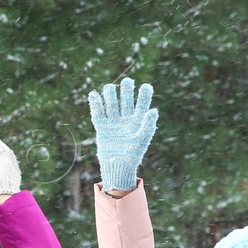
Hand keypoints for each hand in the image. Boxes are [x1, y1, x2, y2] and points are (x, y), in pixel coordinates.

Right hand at [88, 77, 158, 192]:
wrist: (117, 166)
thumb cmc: (133, 155)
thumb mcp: (142, 139)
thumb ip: (148, 125)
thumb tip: (153, 110)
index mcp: (138, 120)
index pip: (142, 104)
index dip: (144, 95)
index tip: (146, 86)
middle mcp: (126, 118)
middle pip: (126, 100)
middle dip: (126, 90)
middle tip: (127, 81)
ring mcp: (113, 122)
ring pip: (111, 104)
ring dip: (110, 95)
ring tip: (109, 88)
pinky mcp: (102, 127)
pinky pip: (98, 113)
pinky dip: (95, 104)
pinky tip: (93, 94)